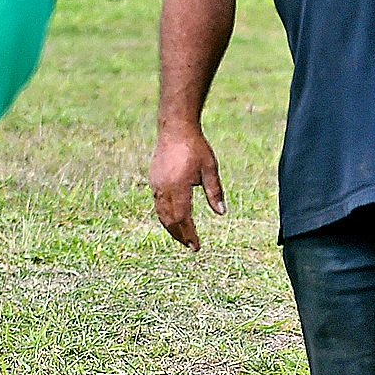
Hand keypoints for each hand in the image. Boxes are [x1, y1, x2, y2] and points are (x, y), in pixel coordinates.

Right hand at [151, 127, 225, 250]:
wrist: (175, 128)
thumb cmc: (195, 147)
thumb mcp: (210, 169)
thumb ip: (215, 192)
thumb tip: (221, 213)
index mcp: (179, 187)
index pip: (183, 218)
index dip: (189, 234)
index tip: (196, 246)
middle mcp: (164, 188)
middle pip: (170, 220)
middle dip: (180, 235)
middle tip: (190, 246)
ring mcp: (156, 185)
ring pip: (161, 214)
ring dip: (171, 228)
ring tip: (182, 237)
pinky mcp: (153, 180)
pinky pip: (158, 204)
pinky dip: (165, 216)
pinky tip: (173, 220)